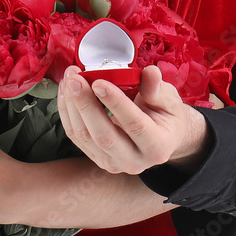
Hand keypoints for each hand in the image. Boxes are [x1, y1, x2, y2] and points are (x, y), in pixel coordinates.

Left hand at [58, 66, 211, 175]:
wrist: (162, 136)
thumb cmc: (166, 114)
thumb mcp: (169, 99)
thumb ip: (157, 88)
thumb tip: (149, 73)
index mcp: (158, 147)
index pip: (134, 125)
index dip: (115, 103)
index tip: (99, 81)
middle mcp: (135, 161)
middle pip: (104, 136)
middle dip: (86, 105)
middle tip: (75, 79)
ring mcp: (113, 163)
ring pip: (85, 137)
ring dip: (72, 106)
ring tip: (70, 78)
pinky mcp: (97, 158)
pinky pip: (76, 136)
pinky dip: (68, 112)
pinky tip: (66, 91)